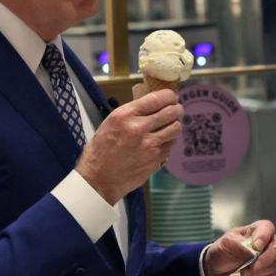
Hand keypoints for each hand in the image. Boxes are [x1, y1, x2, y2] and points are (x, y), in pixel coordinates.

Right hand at [75, 89, 181, 204]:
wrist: (99, 179)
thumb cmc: (100, 150)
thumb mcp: (110, 123)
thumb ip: (131, 114)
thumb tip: (151, 107)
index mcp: (125, 115)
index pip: (156, 99)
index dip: (169, 96)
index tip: (171, 96)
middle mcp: (139, 128)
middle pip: (171, 112)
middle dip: (176, 109)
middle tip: (176, 109)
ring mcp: (150, 145)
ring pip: (175, 128)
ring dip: (175, 124)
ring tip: (170, 125)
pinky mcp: (156, 159)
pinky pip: (171, 144)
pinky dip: (170, 140)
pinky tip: (163, 140)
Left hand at [203, 220, 275, 275]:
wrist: (218, 271)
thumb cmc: (223, 251)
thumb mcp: (225, 244)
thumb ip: (238, 244)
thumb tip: (252, 250)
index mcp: (257, 230)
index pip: (267, 228)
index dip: (263, 237)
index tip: (255, 247)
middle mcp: (268, 243)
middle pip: (275, 249)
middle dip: (261, 262)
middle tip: (245, 270)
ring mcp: (271, 260)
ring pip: (271, 268)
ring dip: (252, 275)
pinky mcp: (269, 275)